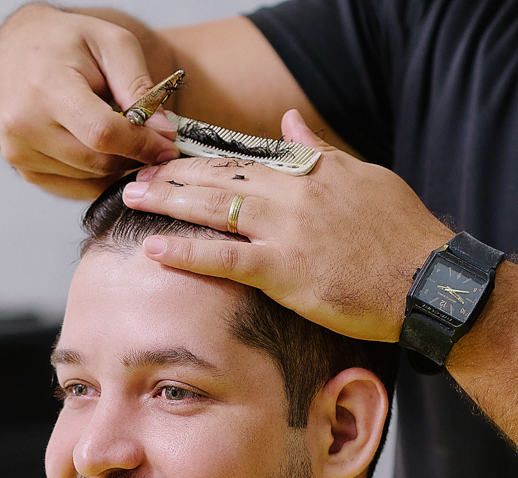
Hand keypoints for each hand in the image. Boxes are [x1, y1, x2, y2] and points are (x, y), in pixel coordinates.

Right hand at [0, 4, 178, 198]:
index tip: (167, 146)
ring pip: (91, 179)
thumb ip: (139, 86)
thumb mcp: (111, 43)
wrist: (19, 50)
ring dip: (115, 164)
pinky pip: (78, 188)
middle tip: (149, 139)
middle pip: (99, 162)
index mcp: (46, 87)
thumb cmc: (68, 43)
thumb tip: (162, 132)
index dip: (141, 144)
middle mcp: (24, 125)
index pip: (102, 134)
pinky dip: (97, 174)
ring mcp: (21, 153)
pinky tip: (96, 147)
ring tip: (115, 133)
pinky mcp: (26, 171)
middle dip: (132, 155)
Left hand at [122, 109, 451, 341]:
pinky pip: (225, 259)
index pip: (244, 157)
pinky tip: (154, 248)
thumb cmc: (402, 234)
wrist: (426, 279)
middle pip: (219, 176)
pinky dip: (187, 252)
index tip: (170, 152)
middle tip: (133, 171)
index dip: (202, 155)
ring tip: (129, 197)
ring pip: (213, 208)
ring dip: (168, 201)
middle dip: (172, 173)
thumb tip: (291, 121)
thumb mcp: (365, 177)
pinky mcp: (285, 270)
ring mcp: (285, 230)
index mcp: (310, 172)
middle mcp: (291, 194)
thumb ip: (320, 152)